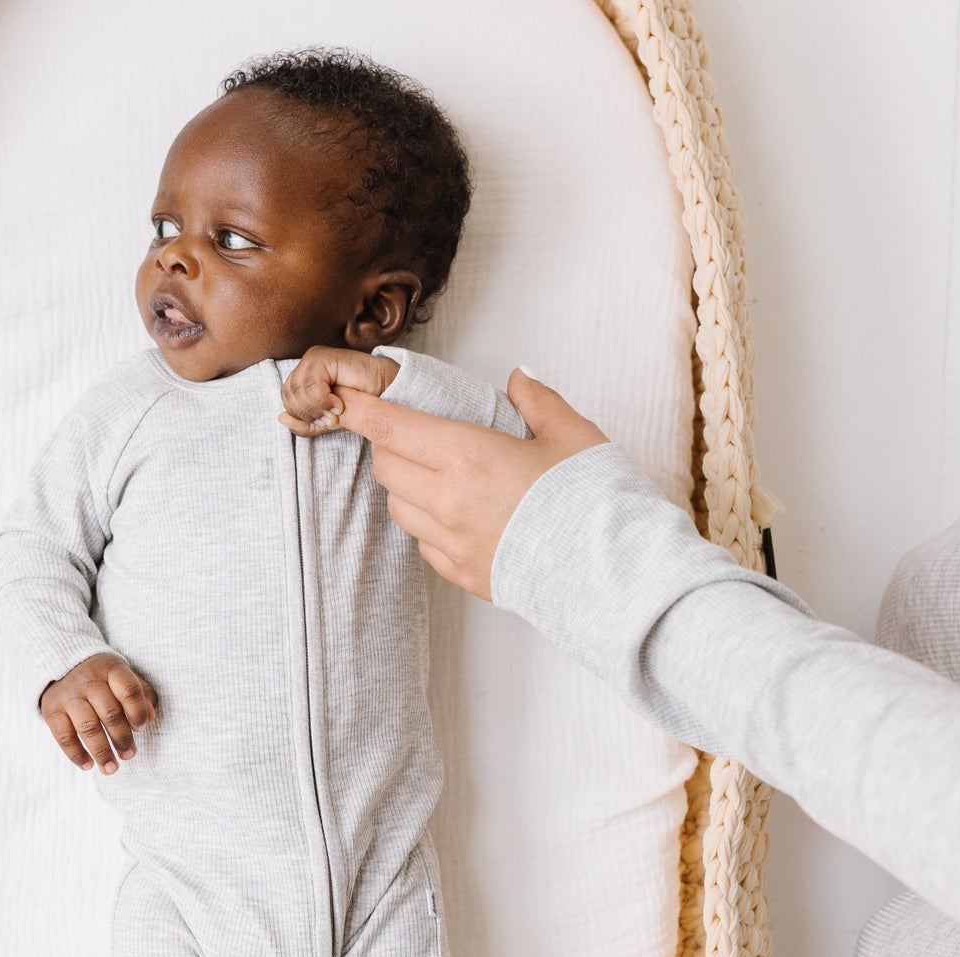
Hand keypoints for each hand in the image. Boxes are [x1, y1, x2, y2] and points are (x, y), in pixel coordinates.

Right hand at [39, 652, 156, 773]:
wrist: (63, 669)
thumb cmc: (104, 680)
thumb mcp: (124, 679)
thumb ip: (142, 696)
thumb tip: (149, 719)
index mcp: (111, 668)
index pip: (129, 690)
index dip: (138, 712)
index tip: (141, 728)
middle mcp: (88, 679)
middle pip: (110, 713)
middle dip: (122, 739)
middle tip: (129, 755)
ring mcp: (68, 695)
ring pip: (88, 728)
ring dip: (102, 752)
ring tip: (111, 768)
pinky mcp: (51, 710)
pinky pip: (64, 737)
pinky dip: (77, 755)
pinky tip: (88, 766)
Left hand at [276, 345, 400, 436]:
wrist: (383, 391)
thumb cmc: (357, 405)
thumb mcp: (325, 421)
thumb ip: (303, 425)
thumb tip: (280, 418)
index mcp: (302, 377)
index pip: (286, 400)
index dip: (302, 416)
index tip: (324, 422)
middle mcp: (305, 365)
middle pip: (288, 395)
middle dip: (308, 413)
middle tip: (331, 418)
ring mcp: (313, 358)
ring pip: (297, 390)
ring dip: (317, 408)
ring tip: (336, 411)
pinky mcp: (322, 357)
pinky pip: (310, 384)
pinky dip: (323, 400)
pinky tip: (339, 403)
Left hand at [331, 367, 608, 600]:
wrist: (613, 576)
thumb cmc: (596, 502)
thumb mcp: (574, 436)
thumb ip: (539, 402)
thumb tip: (519, 378)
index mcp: (468, 456)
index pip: (390, 427)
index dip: (360, 409)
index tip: (345, 396)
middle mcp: (448, 501)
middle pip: (386, 466)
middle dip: (388, 443)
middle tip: (410, 431)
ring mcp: (451, 542)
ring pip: (399, 507)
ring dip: (406, 484)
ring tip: (437, 473)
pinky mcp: (463, 573)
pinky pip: (423, 543)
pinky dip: (427, 523)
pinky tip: (457, 513)